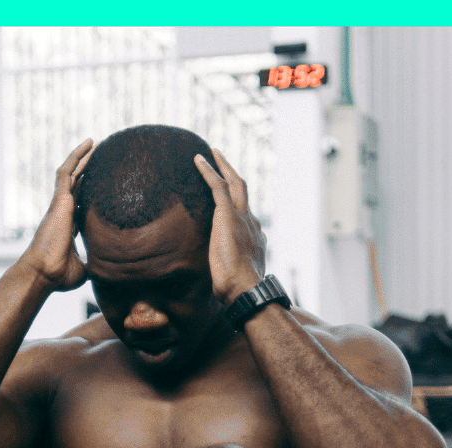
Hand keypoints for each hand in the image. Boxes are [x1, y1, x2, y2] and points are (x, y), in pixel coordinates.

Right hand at [17, 138, 95, 291]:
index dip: (88, 191)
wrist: (44, 273)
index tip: (99, 183)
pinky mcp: (58, 200)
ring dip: (82, 157)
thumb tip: (109, 270)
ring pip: (70, 173)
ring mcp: (59, 204)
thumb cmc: (59, 275)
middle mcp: (62, 212)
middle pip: (75, 184)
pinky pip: (66, 171)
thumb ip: (94, 263)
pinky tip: (89, 144)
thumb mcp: (84, 269)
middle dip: (86, 169)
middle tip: (99, 154)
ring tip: (95, 143)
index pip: (79, 203)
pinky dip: (77, 156)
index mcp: (68, 225)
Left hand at [192, 149, 267, 302]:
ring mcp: (242, 217)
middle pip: (243, 190)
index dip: (235, 203)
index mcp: (254, 236)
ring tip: (211, 153)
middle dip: (233, 173)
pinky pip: (218, 186)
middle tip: (222, 160)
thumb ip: (231, 268)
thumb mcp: (235, 276)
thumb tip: (221, 276)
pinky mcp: (228, 216)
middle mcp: (251, 222)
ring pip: (233, 183)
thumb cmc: (237, 290)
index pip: (244, 213)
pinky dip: (208, 171)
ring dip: (222, 166)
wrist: (245, 290)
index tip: (228, 197)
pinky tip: (198, 160)